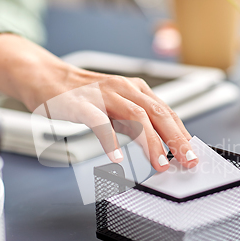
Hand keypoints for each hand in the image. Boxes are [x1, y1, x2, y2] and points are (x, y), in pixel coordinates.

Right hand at [0, 34, 198, 170]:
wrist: (47, 77)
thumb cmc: (84, 96)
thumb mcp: (117, 106)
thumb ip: (137, 123)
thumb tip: (161, 146)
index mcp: (136, 90)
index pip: (166, 113)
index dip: (182, 134)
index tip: (192, 155)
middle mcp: (124, 89)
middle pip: (157, 114)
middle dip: (175, 139)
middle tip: (187, 160)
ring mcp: (103, 95)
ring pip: (135, 116)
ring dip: (150, 142)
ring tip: (159, 163)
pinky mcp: (81, 104)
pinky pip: (99, 122)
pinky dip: (109, 140)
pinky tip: (116, 157)